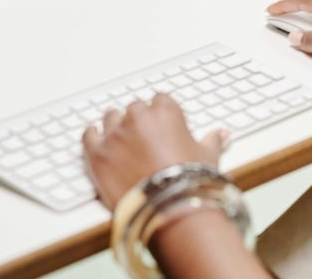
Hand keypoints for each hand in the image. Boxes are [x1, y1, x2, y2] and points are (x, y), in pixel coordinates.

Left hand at [82, 95, 227, 209]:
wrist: (167, 210)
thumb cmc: (190, 182)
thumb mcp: (208, 157)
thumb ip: (212, 140)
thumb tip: (222, 134)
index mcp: (165, 110)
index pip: (160, 101)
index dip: (160, 116)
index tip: (161, 127)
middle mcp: (138, 116)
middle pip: (134, 108)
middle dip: (138, 122)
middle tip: (144, 140)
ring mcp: (115, 134)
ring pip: (111, 118)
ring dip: (116, 127)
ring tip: (121, 142)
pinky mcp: (97, 154)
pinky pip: (89, 135)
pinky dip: (92, 137)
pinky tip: (96, 140)